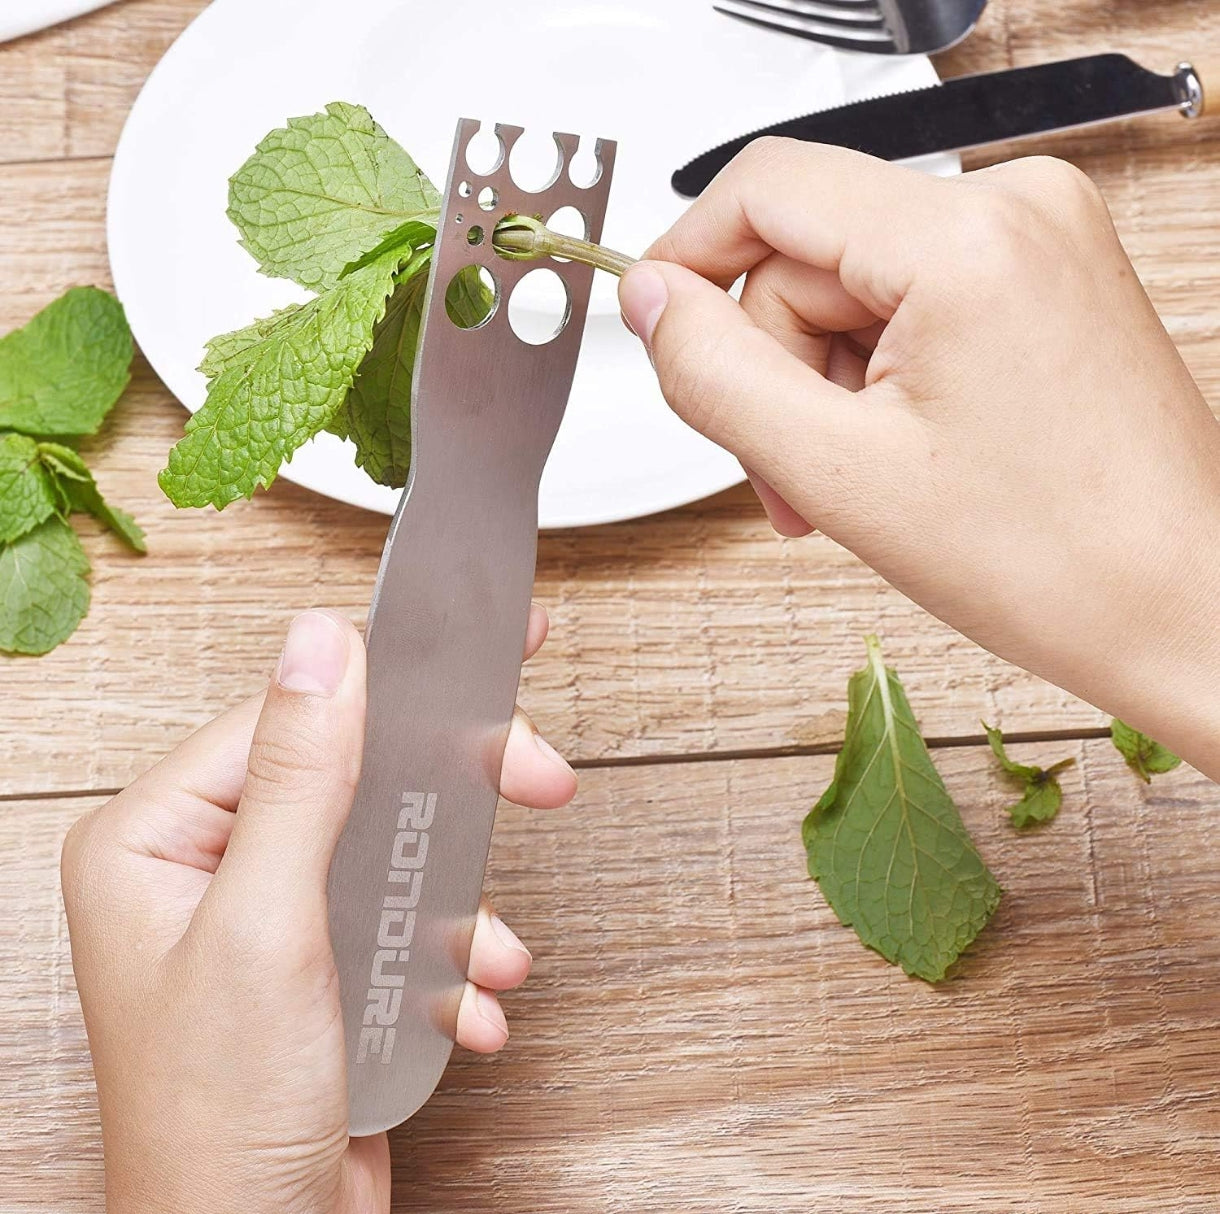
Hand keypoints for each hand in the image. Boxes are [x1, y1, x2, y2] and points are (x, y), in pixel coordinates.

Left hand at [61, 606, 575, 1213]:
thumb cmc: (219, 1117)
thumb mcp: (264, 926)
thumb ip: (297, 775)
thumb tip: (318, 642)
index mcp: (158, 838)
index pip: (290, 718)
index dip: (395, 692)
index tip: (486, 666)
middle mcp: (208, 868)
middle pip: (356, 778)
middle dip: (452, 795)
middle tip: (537, 775)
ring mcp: (269, 919)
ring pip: (393, 851)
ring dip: (459, 901)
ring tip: (496, 953)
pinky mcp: (320, 968)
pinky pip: (402, 924)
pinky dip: (449, 963)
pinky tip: (469, 1007)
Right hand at [620, 142, 1219, 775]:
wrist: (1177, 606)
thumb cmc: (1057, 559)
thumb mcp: (839, 474)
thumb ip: (717, 374)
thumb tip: (653, 301)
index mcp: (968, 239)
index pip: (767, 188)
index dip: (690, 259)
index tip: (658, 326)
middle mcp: (1016, 210)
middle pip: (808, 255)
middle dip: (774, 368)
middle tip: (788, 473)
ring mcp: (1038, 242)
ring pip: (853, 289)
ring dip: (822, 387)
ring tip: (847, 483)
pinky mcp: (1042, 280)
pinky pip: (907, 304)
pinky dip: (874, 380)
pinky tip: (889, 453)